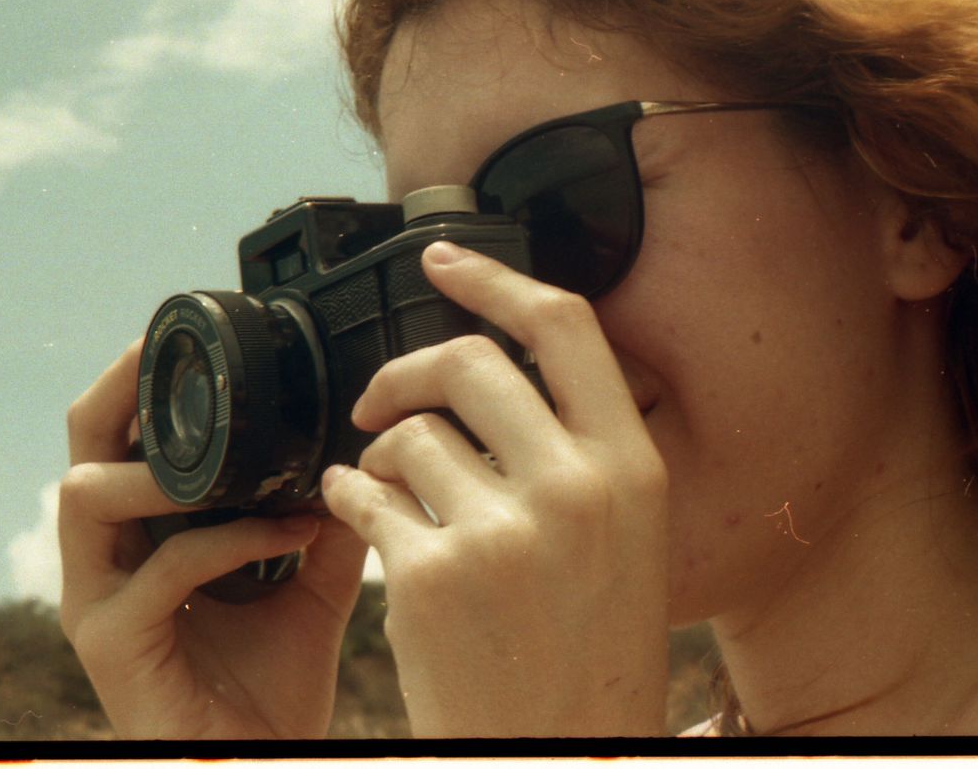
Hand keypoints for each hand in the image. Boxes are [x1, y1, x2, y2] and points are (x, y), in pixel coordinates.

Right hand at [58, 339, 368, 738]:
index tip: (183, 337)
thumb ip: (319, 523)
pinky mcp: (113, 645)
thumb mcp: (306, 585)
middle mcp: (100, 565)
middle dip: (121, 390)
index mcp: (134, 541)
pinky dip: (229, 539)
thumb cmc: (270, 685)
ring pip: (89, 496)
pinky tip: (285, 533)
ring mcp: (97, 605)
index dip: (135, 383)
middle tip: (168, 353)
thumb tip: (355, 457)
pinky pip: (163, 567)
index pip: (111, 440)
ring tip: (239, 458)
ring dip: (164, 468)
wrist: (262, 762)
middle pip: (79, 448)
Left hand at [321, 241, 670, 736]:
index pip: (564, 326)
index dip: (495, 277)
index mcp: (632, 469)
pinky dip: (345, 498)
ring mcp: (501, 532)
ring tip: (389, 496)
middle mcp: (575, 488)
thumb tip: (495, 366)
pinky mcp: (429, 577)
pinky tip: (355, 516)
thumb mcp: (625, 536)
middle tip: (381, 400)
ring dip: (379, 456)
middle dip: (407, 370)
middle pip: (469, 362)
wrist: (560, 754)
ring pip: (407, 435)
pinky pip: (360, 497)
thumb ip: (578, 448)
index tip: (442, 258)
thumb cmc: (589, 649)